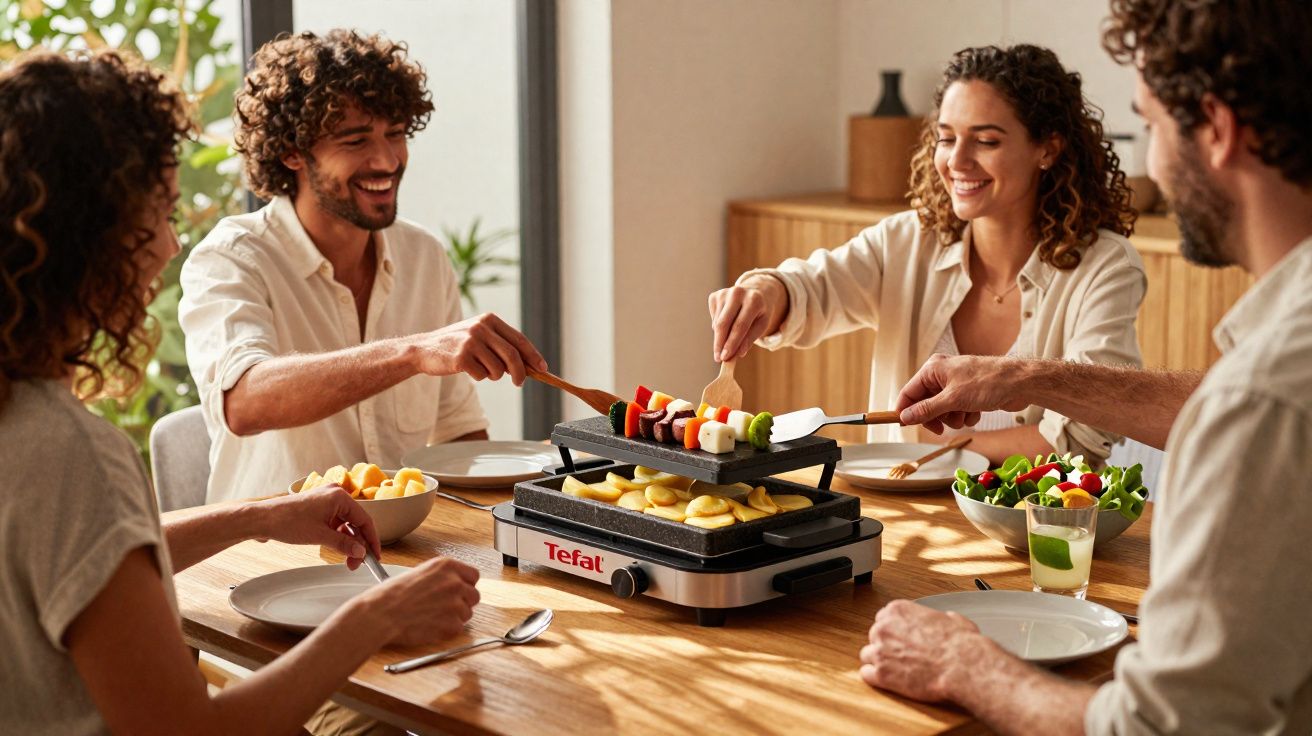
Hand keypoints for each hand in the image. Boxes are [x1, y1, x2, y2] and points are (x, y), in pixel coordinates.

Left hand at [251, 486, 380, 569]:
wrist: (262, 519)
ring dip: (349, 542)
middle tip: (357, 563)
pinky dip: (339, 536)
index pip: (365, 519)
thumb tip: (361, 553)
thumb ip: (344, 545)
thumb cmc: (287, 522)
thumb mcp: (320, 536)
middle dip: (359, 544)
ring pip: (347, 524)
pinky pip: (336, 523)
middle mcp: (335, 495)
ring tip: (348, 560)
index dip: (372, 540)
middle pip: (356, 522)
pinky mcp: (319, 508)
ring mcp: (326, 501)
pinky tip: (339, 549)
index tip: (375, 556)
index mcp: (339, 496)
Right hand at [365, 557, 480, 645]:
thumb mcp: (418, 574)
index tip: (460, 591)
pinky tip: (430, 627)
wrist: (380, 614)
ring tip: (432, 618)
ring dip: (454, 617)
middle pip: (474, 595)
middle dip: (463, 603)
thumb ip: (439, 578)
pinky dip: (446, 631)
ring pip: (467, 613)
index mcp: (446, 566)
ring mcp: (456, 604)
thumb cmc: (390, 595)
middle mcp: (455, 582)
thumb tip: (448, 585)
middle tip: (445, 608)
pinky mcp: (452, 625)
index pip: (473, 575)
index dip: (466, 585)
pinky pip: (458, 629)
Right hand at [412, 313, 547, 385]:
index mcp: (489, 320)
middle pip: (512, 355)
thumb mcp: (480, 336)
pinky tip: (466, 369)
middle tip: (520, 383)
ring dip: (492, 375)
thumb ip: (501, 345)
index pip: (519, 339)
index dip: (533, 355)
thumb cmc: (457, 345)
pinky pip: (481, 376)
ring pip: (497, 369)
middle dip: (520, 373)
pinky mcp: (461, 357)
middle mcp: (481, 328)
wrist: (424, 349)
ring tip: (479, 368)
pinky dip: (478, 377)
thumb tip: (529, 365)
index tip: (543, 368)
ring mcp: (471, 342)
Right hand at [707, 275, 787, 361]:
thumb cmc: (759, 312)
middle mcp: (737, 293)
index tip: (725, 357)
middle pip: (723, 323)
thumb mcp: (761, 325)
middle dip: (720, 343)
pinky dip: (718, 328)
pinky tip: (727, 325)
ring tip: (727, 343)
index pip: (740, 326)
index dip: (731, 343)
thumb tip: (737, 354)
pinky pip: (713, 319)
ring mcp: (724, 293)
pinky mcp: (715, 296)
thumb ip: (749, 339)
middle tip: (718, 358)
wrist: (755, 292)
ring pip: (717, 323)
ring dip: (719, 337)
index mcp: (754, 299)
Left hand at [859, 600, 982, 701]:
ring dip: (879, 661)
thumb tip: (947, 619)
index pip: (883, 617)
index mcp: (898, 610)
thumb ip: (941, 618)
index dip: (894, 630)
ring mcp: (880, 651)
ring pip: (868, 654)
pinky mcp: (881, 674)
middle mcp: (884, 628)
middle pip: (875, 635)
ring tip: (895, 668)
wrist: (962, 666)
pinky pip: (867, 674)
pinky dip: (876, 678)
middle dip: (886, 645)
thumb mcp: (953, 620)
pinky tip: (887, 680)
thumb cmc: (960, 644)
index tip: (901, 638)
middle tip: (901, 654)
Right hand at [895, 354, 1029, 433]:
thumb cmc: (988, 383)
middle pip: (924, 403)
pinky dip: (964, 415)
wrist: (1020, 383)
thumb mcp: (953, 399)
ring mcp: (956, 384)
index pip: (909, 392)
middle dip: (935, 417)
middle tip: (940, 429)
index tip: (905, 425)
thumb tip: (905, 417)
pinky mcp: (968, 394)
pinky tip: (976, 412)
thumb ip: (927, 409)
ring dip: (952, 418)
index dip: (905, 410)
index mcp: (933, 369)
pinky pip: (956, 411)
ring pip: (941, 410)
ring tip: (964, 415)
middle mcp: (942, 375)